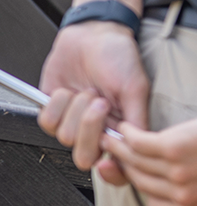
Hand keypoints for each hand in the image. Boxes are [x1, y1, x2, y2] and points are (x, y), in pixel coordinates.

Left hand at [38, 21, 150, 180]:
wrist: (92, 34)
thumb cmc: (118, 57)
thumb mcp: (136, 88)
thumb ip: (138, 121)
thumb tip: (139, 150)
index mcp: (121, 130)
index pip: (117, 167)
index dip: (112, 171)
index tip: (108, 159)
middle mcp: (96, 130)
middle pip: (85, 157)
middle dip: (90, 129)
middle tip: (100, 104)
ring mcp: (73, 122)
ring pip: (66, 138)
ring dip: (76, 109)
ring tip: (87, 90)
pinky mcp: (52, 112)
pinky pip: (48, 122)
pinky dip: (58, 103)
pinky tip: (69, 91)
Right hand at [104, 96, 196, 205]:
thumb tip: (196, 189)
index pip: (156, 205)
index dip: (145, 188)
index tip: (139, 173)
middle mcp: (184, 197)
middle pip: (141, 183)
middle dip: (126, 168)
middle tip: (118, 152)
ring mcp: (177, 173)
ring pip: (134, 162)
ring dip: (119, 149)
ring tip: (114, 136)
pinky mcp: (173, 147)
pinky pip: (138, 142)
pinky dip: (128, 134)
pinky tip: (126, 126)